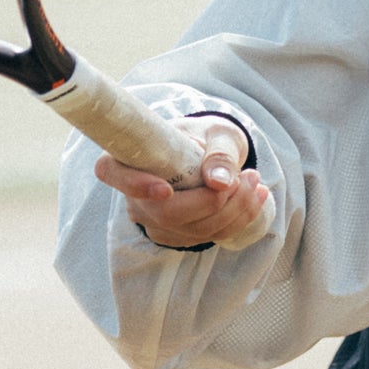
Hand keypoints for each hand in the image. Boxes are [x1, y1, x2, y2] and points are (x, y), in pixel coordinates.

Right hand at [94, 114, 273, 250]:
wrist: (212, 150)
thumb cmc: (207, 135)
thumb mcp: (217, 132)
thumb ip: (219, 153)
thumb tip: (220, 182)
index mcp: (128, 158)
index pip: (113, 173)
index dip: (135, 184)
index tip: (165, 189)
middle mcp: (133, 194)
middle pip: (166, 213)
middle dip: (213, 201)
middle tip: (246, 176)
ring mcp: (153, 219)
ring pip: (192, 230)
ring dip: (235, 210)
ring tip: (255, 182)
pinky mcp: (176, 234)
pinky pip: (208, 236)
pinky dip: (239, 219)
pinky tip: (256, 196)